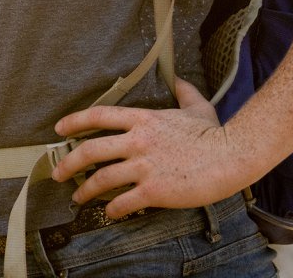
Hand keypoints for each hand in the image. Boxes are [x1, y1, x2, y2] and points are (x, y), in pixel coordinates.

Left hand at [52, 79, 262, 216]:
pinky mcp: (155, 190)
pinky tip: (110, 213)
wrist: (234, 156)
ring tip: (78, 197)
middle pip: (89, 151)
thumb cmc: (216, 134)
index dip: (74, 122)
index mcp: (142, 120)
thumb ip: (183, 92)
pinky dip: (112, 210)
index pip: (98, 116)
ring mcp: (144, 166)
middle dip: (67, 164)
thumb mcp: (197, 106)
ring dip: (85, 190)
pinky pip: (124, 202)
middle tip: (57, 174)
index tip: (59, 131)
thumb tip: (178, 78)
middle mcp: (137, 141)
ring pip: (101, 179)